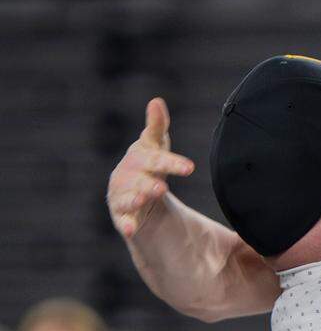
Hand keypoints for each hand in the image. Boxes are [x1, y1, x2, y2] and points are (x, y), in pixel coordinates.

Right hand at [107, 97, 194, 238]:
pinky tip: (129, 230)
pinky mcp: (120, 213)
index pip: (156, 157)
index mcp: (141, 157)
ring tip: (147, 203)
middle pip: (140, 178)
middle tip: (162, 188)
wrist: (133, 190)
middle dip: (149, 182)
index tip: (190, 168)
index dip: (171, 162)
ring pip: (129, 197)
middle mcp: (128, 174)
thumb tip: (156, 100)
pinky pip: (122, 219)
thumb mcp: (155, 145)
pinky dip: (125, 223)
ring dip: (137, 199)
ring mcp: (122, 194)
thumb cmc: (149, 163)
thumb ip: (157, 125)